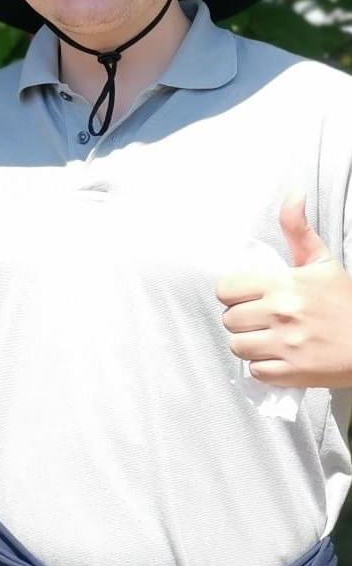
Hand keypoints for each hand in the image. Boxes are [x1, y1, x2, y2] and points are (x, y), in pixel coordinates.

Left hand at [217, 195, 351, 387]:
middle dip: (242, 319)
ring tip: (268, 339)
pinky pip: (256, 371)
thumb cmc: (346, 302)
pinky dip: (264, 367)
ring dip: (249, 344)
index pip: (226, 290)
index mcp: (283, 284)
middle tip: (261, 319)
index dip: (234, 295)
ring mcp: (287, 345)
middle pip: (229, 319)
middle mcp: (281, 313)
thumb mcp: (323, 262)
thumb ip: (298, 229)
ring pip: (237, 346)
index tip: (249, 298)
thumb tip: (294, 192)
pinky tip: (279, 358)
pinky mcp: (295, 372)